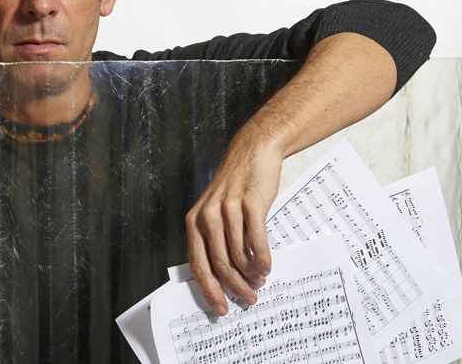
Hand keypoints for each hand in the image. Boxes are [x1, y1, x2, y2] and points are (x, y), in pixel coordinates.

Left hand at [184, 135, 281, 314]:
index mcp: (195, 221)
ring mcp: (229, 210)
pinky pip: (257, 242)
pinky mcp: (251, 205)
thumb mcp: (213, 210)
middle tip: (248, 299)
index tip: (221, 308)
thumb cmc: (235, 186)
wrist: (252, 152)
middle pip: (220, 264)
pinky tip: (266, 267)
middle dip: (235, 288)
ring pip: (239, 256)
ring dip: (251, 275)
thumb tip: (222, 275)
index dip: (209, 289)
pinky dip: (263, 259)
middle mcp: (208, 216)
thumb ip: (213, 239)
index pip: (198, 264)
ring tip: (260, 281)